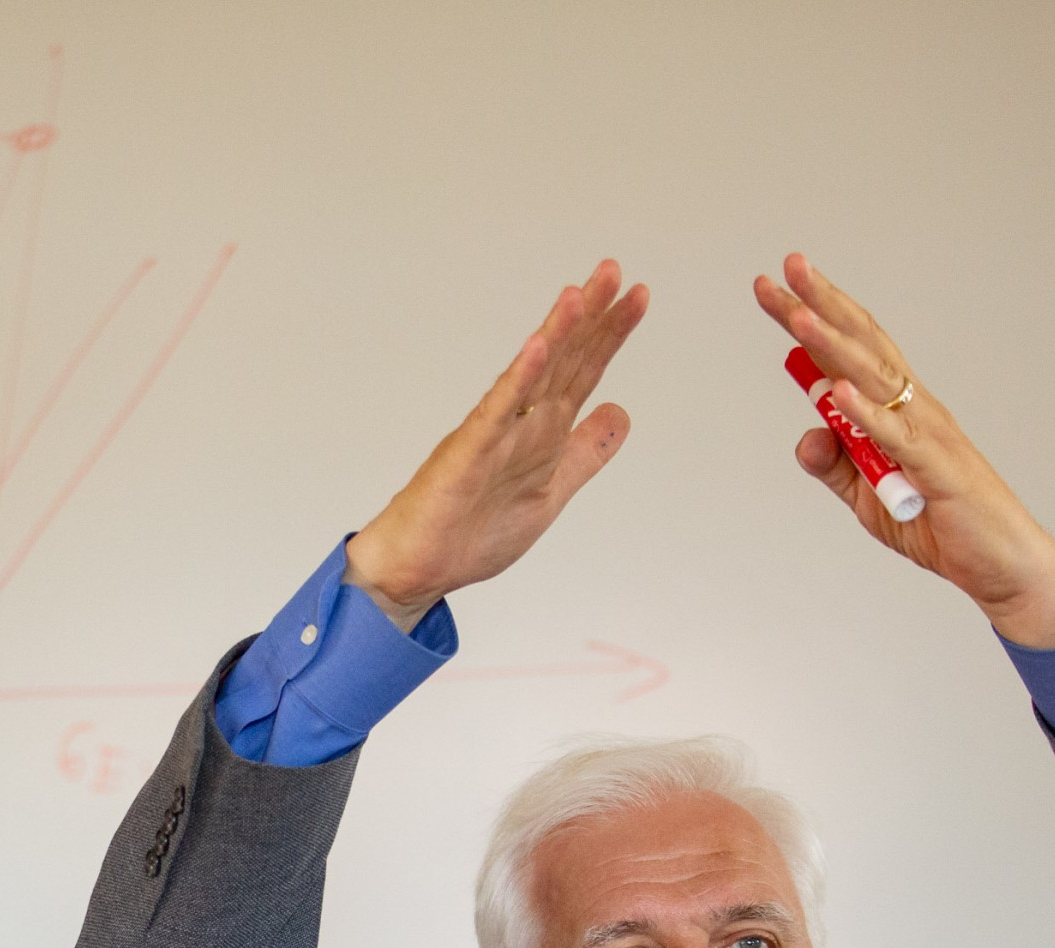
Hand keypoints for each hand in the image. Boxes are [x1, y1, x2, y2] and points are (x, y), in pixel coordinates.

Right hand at [343, 259, 649, 630]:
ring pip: (532, 375)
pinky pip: (498, 412)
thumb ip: (586, 453)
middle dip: (590, 317)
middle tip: (613, 270)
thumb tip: (622, 412)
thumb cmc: (471, 533)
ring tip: (580, 294)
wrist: (418, 570)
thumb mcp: (552, 492)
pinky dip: (519, 381)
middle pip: (562, 361)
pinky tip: (537, 348)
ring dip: (556, 334)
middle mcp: (520, 422)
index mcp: (542, 432)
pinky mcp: (468, 453)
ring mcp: (493, 433)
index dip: (610, 335)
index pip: (582, 372)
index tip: (637, 297)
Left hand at [752, 254, 1054, 649]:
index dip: (815, 316)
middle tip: (786, 270)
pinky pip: (896, 435)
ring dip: (835, 345)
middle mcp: (914, 407)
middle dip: (822, 306)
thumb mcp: (867, 497)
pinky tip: (836, 390)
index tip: (777, 286)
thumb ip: (836, 465)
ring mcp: (928, 433)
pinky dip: (866, 412)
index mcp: (897, 409)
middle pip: (862, 345)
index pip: (849, 351)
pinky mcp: (937, 468)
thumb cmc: (940, 524)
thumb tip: (806, 436)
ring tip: (798, 315)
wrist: (999, 564)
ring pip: (875, 378)